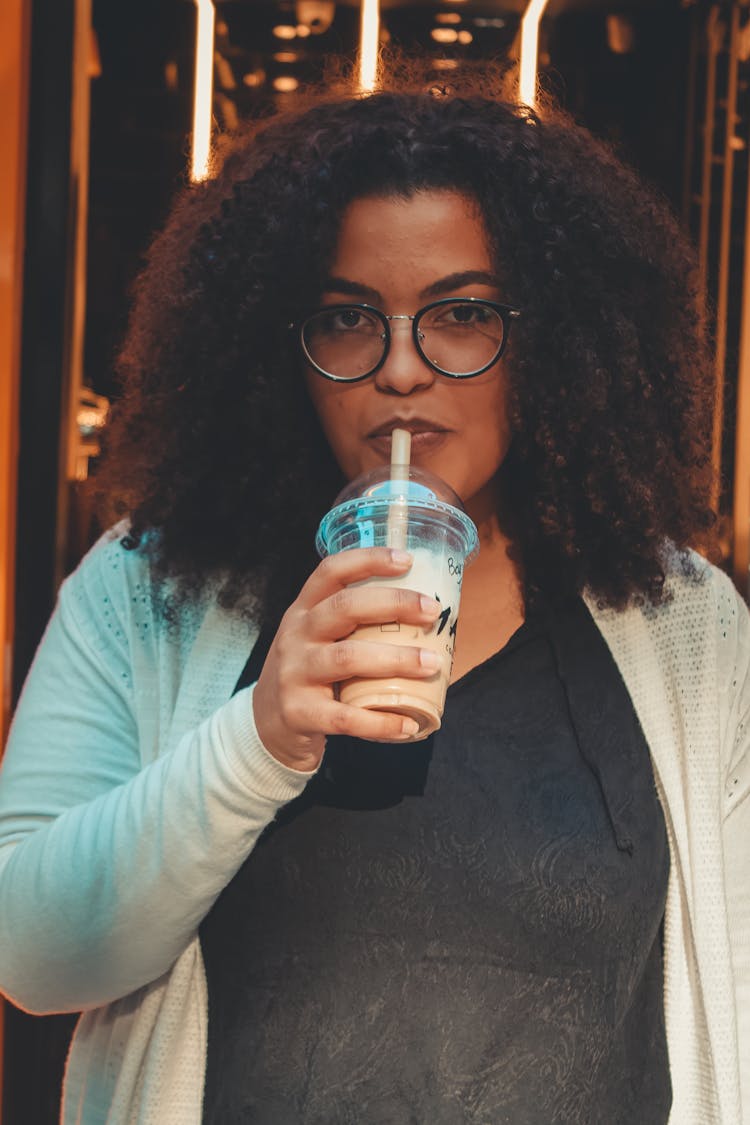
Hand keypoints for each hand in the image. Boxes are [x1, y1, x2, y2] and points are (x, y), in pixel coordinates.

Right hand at [252, 548, 442, 770]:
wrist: (266, 724)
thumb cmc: (310, 674)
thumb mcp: (318, 638)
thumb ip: (354, 625)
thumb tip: (423, 616)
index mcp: (304, 610)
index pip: (331, 572)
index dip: (368, 560)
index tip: (406, 559)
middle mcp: (296, 635)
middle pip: (344, 608)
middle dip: (394, 604)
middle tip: (432, 612)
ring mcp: (294, 673)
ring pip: (348, 658)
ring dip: (396, 660)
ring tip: (432, 665)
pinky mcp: (298, 712)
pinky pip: (345, 716)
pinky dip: (380, 722)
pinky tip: (407, 725)